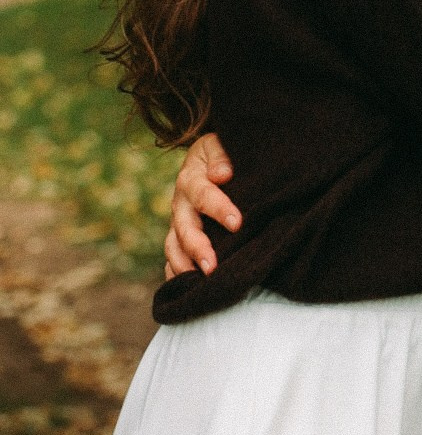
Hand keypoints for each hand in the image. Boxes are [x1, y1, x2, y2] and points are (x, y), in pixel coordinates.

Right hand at [163, 132, 241, 279]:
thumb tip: (222, 174)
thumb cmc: (221, 152)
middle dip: (198, 248)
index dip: (218, 208)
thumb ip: (221, 155)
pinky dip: (174, 275)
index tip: (237, 222)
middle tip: (212, 266)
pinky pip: (171, 259)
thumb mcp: (220, 144)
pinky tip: (185, 290)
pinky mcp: (178, 236)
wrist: (207, 157)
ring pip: (173, 247)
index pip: (203, 194)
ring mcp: (177, 222)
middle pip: (185, 228)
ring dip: (185, 265)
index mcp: (192, 177)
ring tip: (200, 283)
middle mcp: (180, 203)